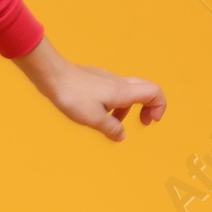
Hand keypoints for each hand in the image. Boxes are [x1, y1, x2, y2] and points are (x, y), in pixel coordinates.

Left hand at [17, 37, 165, 141]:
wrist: (52, 75)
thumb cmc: (72, 96)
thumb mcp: (93, 119)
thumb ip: (111, 128)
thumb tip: (121, 136)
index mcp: (123, 91)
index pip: (155, 92)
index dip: (160, 107)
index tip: (150, 121)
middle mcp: (119, 83)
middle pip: (146, 89)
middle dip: (149, 106)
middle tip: (143, 121)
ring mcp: (107, 80)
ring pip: (128, 92)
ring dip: (127, 109)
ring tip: (113, 124)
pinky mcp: (95, 80)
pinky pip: (114, 91)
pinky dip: (114, 104)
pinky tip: (97, 114)